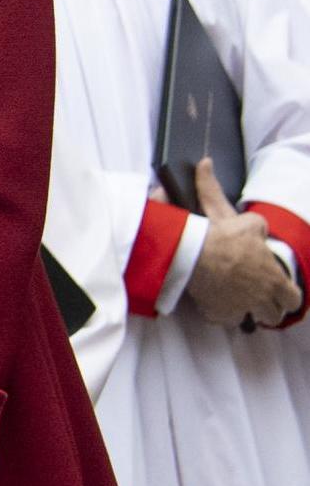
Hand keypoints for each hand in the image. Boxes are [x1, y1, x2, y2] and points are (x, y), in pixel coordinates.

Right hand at [183, 161, 296, 329]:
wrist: (193, 256)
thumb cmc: (224, 239)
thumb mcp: (246, 221)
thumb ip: (247, 212)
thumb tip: (209, 166)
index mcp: (273, 278)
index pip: (293, 298)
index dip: (288, 295)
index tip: (280, 291)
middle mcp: (259, 298)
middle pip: (274, 315)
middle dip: (270, 308)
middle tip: (260, 299)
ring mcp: (237, 308)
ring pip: (250, 319)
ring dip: (247, 311)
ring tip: (238, 301)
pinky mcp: (215, 313)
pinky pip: (222, 318)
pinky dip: (220, 312)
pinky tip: (215, 302)